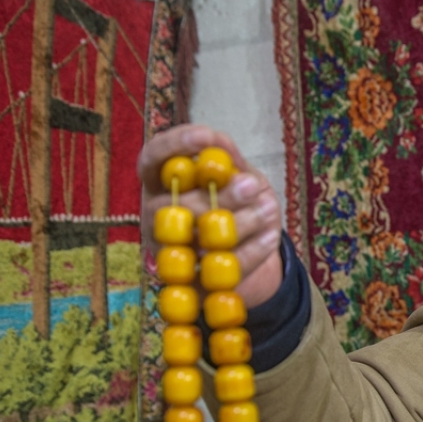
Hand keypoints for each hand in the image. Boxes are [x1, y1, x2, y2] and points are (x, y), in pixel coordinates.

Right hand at [138, 124, 283, 307]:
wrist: (254, 252)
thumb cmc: (241, 204)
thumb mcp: (241, 176)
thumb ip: (229, 159)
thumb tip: (219, 143)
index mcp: (162, 184)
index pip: (151, 160)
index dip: (173, 146)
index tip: (206, 136)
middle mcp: (158, 218)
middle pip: (174, 206)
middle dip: (218, 194)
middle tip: (253, 184)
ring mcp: (172, 254)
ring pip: (197, 241)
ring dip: (239, 222)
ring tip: (269, 208)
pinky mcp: (193, 285)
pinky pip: (221, 270)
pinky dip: (252, 251)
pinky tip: (271, 234)